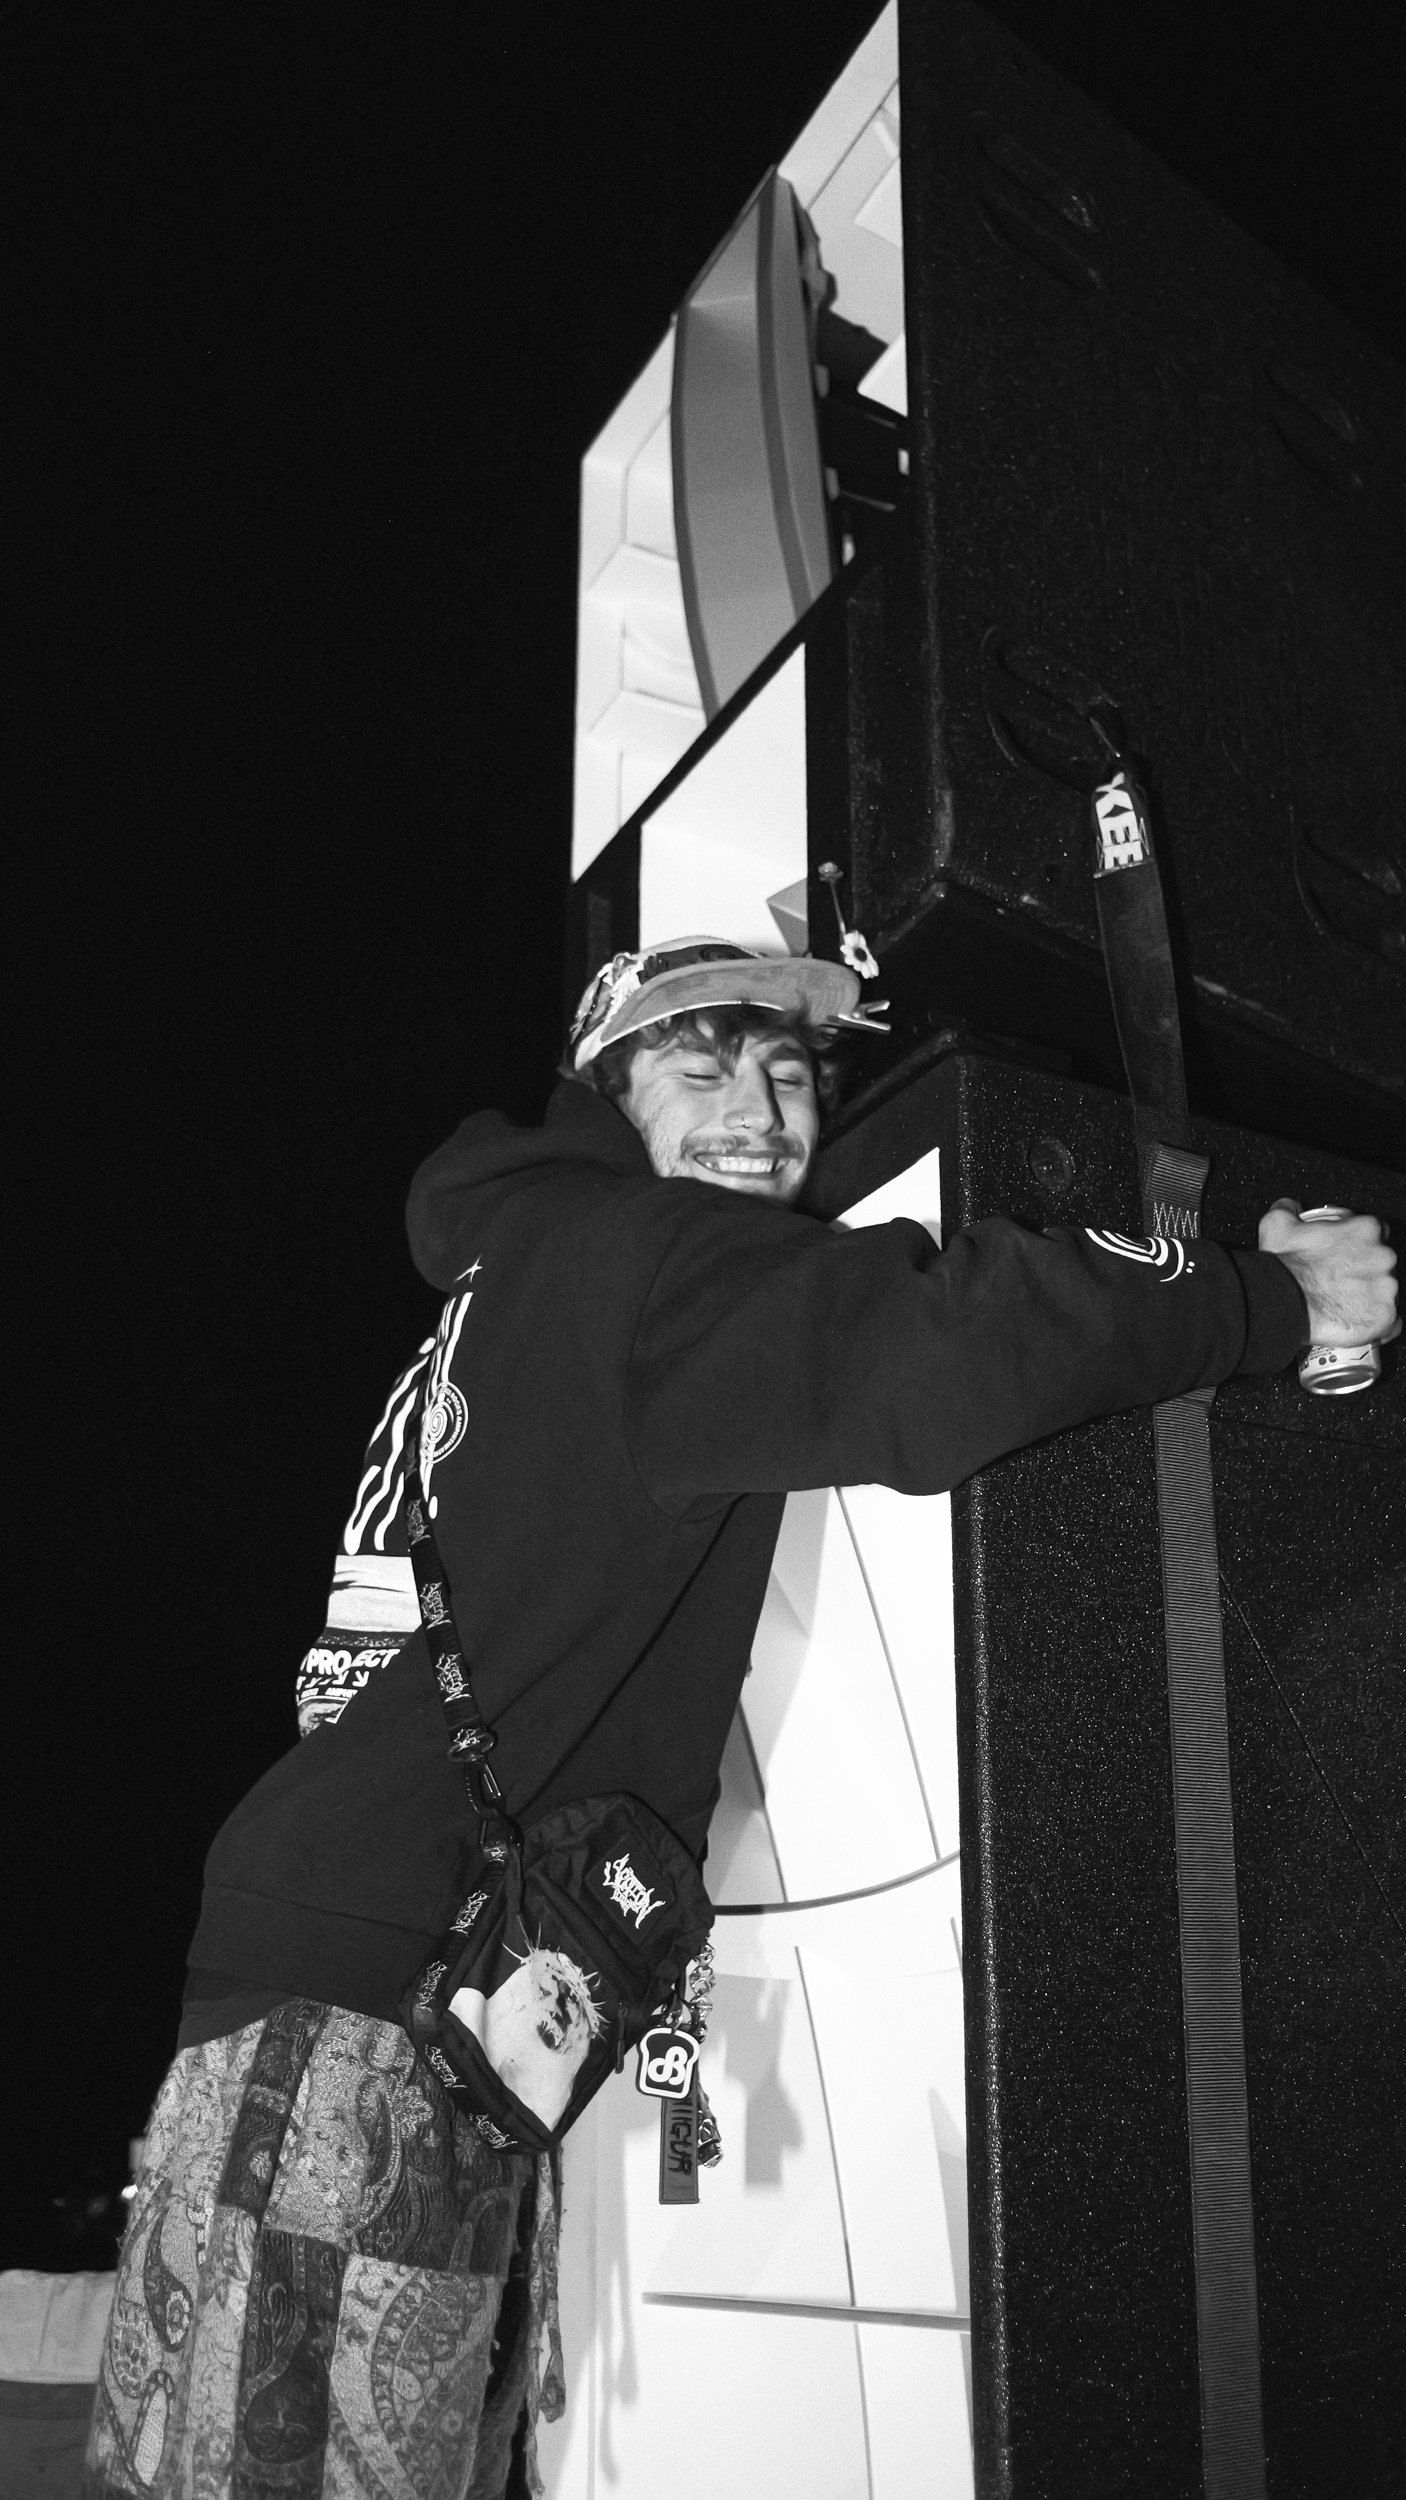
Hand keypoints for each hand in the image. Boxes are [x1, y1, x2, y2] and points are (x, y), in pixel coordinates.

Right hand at [1258, 1200, 1399, 1347]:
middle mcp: (1383, 1256)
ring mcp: (1387, 1288)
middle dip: (1366, 1271)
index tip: (1347, 1254)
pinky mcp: (1385, 1316)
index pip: (1377, 1232)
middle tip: (1341, 1281)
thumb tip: (1291, 1207)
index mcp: (1366, 1229)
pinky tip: (1359, 1322)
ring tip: (1346, 1304)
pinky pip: (1391, 1323)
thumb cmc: (1286, 1264)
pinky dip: (1378, 1324)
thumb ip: (1288, 1209)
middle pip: (1384, 1263)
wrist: (1285, 1300)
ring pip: (1387, 1292)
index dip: (1361, 1243)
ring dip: (1371, 1297)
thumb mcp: (1278, 1224)